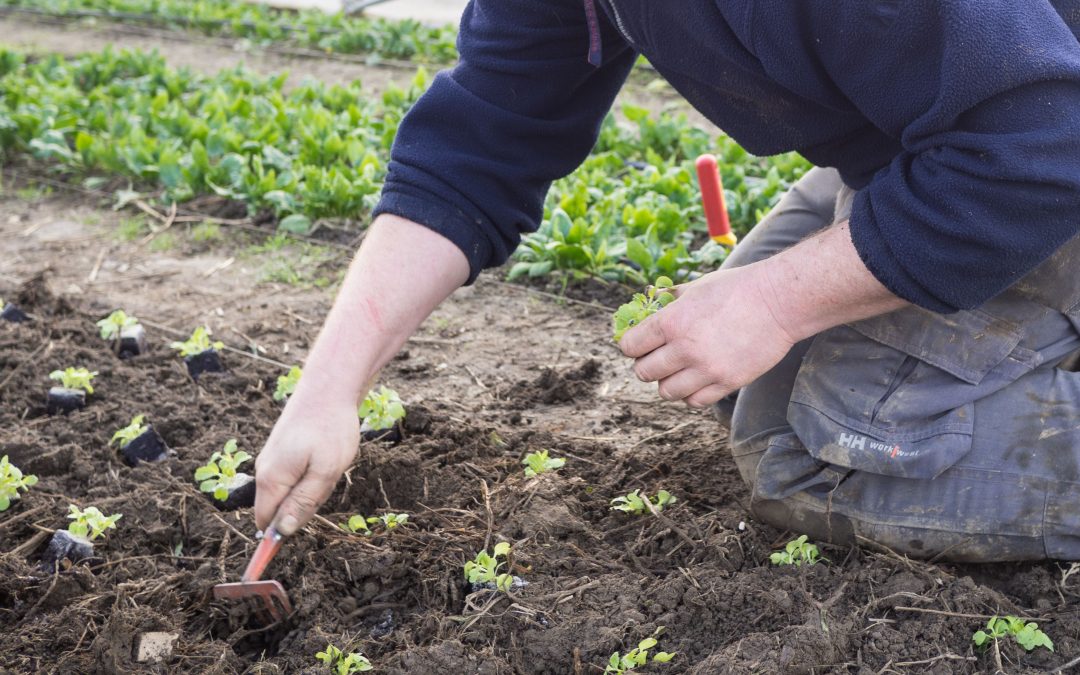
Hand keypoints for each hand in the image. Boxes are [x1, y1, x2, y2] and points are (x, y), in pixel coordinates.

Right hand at [254, 394, 360, 534]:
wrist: (328, 387)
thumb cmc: (330, 429)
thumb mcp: (325, 472)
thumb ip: (302, 503)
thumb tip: (280, 532)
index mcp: (271, 479)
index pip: (264, 522)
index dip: (280, 534)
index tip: (303, 527)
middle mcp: (264, 470)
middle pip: (278, 509)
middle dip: (302, 507)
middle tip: (325, 483)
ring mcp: (272, 459)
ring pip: (288, 493)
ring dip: (310, 490)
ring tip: (327, 465)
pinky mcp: (281, 451)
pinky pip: (293, 478)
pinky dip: (311, 475)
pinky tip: (324, 457)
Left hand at [618, 263, 796, 406]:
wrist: (779, 302)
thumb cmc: (737, 288)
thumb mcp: (696, 286)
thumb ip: (670, 299)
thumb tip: (651, 301)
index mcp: (672, 322)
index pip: (630, 346)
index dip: (631, 345)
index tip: (638, 344)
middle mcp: (685, 349)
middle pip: (644, 372)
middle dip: (646, 365)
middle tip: (656, 358)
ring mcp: (706, 369)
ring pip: (666, 392)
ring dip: (667, 382)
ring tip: (677, 371)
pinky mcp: (727, 383)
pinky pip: (694, 401)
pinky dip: (690, 394)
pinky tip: (695, 380)